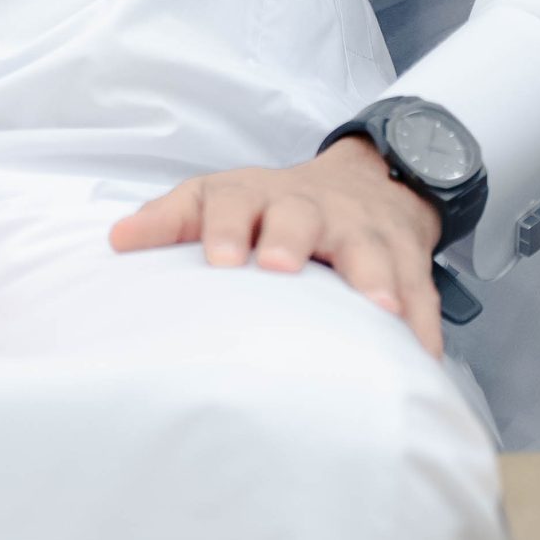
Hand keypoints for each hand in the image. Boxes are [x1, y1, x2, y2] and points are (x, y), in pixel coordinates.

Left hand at [107, 138, 446, 358]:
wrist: (365, 182)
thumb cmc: (272, 206)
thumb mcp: (218, 198)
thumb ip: (171, 220)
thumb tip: (116, 242)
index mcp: (256, 195)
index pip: (230, 200)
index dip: (223, 226)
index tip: (217, 260)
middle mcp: (310, 208)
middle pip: (299, 214)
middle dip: (290, 237)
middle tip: (279, 266)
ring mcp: (362, 232)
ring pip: (369, 250)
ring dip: (373, 277)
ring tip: (377, 311)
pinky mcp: (405, 259)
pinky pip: (419, 290)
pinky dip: (423, 322)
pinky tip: (422, 356)